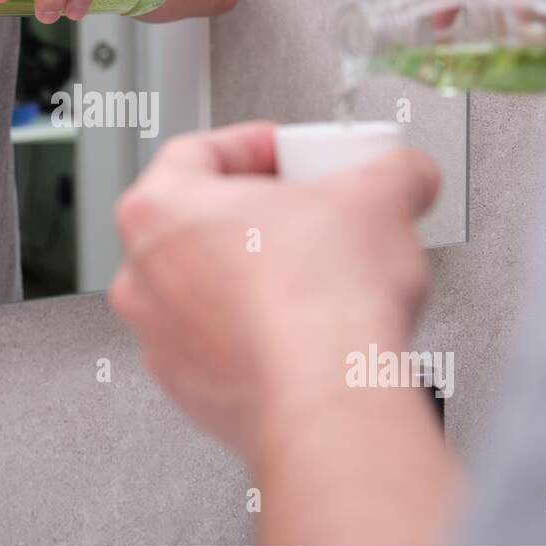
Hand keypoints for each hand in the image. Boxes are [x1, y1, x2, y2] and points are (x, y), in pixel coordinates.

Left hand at [109, 122, 439, 460]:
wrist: (330, 400)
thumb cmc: (322, 302)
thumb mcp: (380, 197)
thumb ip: (390, 170)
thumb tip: (403, 175)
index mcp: (157, 209)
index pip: (198, 152)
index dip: (257, 145)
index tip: (293, 153)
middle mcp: (142, 276)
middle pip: (200, 222)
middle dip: (263, 215)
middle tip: (314, 213)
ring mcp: (161, 339)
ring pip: (209, 288)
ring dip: (260, 276)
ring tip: (320, 275)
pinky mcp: (191, 390)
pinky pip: (223, 343)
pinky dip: (261, 332)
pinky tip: (311, 330)